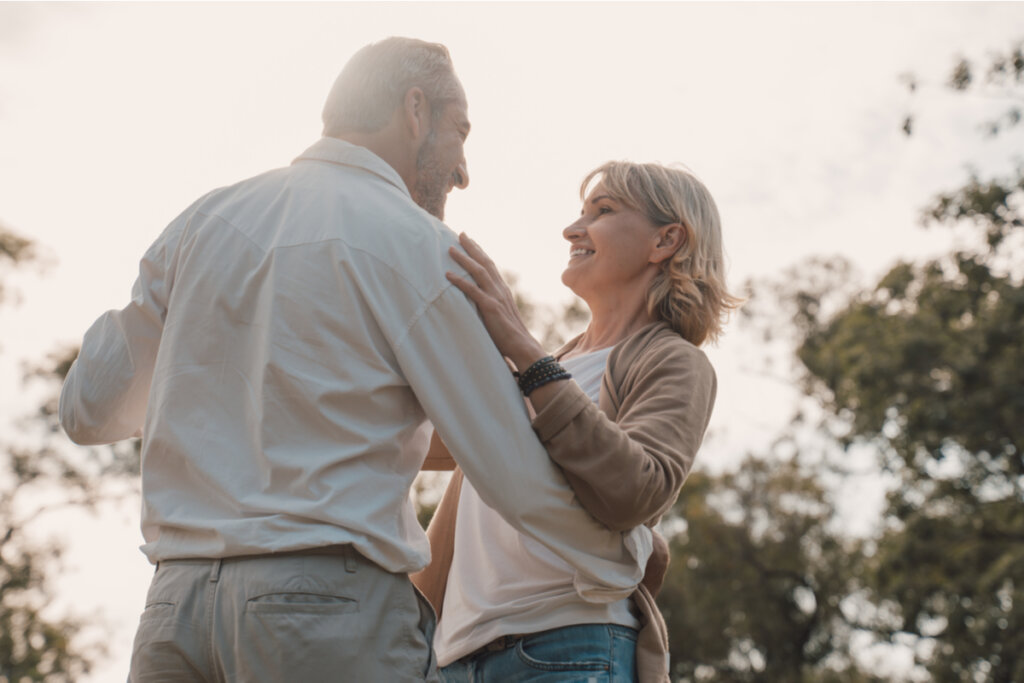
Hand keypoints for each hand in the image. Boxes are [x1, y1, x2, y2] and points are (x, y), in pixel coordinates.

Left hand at [446, 233, 545, 369]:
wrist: (523, 347)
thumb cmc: (510, 336)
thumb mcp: (500, 316)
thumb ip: (490, 306)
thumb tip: (478, 304)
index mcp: (502, 290)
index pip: (490, 266)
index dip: (480, 252)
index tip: (470, 241)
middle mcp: (500, 289)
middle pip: (485, 262)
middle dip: (472, 247)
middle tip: (460, 233)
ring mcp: (496, 297)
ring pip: (478, 272)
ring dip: (464, 259)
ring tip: (450, 249)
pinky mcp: (490, 307)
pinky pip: (472, 290)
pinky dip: (459, 281)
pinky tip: (447, 274)